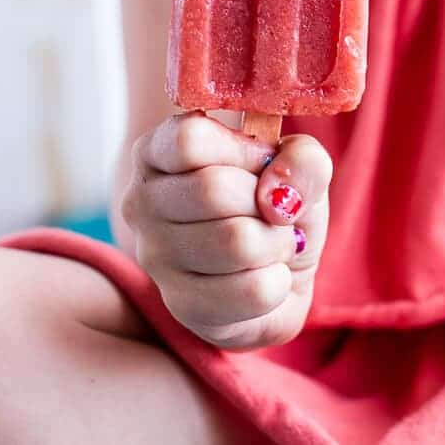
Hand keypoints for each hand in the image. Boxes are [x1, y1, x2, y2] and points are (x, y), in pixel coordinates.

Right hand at [121, 112, 332, 350]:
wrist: (278, 269)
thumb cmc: (275, 202)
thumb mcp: (298, 164)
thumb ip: (303, 158)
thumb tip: (279, 195)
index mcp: (157, 151)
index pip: (189, 140)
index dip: (244, 150)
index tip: (264, 161)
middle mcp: (141, 201)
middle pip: (212, 189)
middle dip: (266, 201)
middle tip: (274, 209)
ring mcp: (155, 257)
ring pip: (236, 242)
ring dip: (276, 242)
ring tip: (272, 241)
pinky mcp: (181, 306)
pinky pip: (253, 290)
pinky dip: (279, 281)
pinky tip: (265, 274)